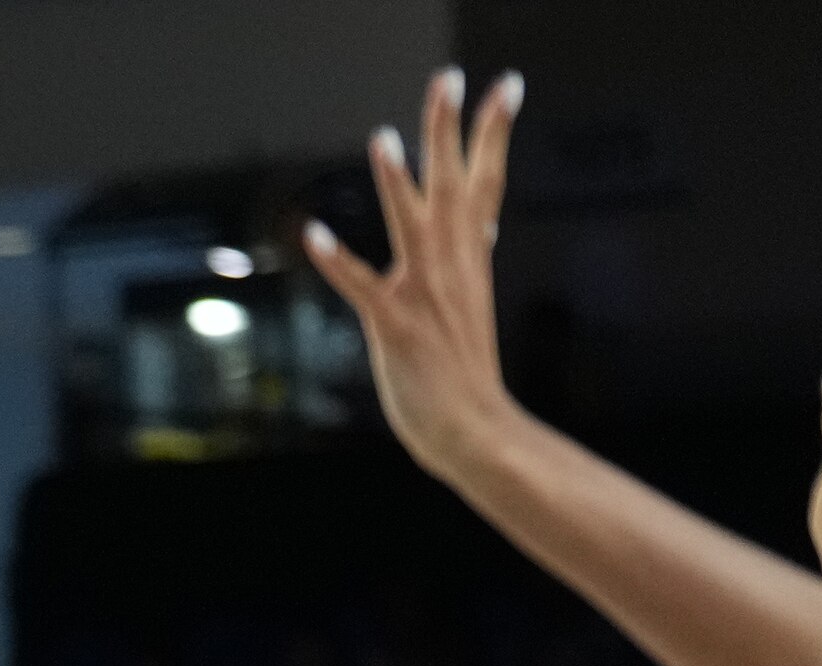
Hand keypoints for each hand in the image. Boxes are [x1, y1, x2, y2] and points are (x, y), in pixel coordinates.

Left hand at [301, 71, 527, 479]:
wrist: (475, 432)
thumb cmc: (466, 373)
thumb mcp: (473, 303)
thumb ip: (474, 258)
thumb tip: (486, 225)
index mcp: (470, 259)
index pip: (488, 180)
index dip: (494, 132)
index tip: (507, 83)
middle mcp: (451, 267)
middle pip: (456, 184)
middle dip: (450, 130)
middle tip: (450, 77)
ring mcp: (423, 295)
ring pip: (412, 226)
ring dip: (396, 184)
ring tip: (382, 137)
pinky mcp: (393, 328)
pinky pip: (361, 288)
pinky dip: (338, 262)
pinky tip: (313, 235)